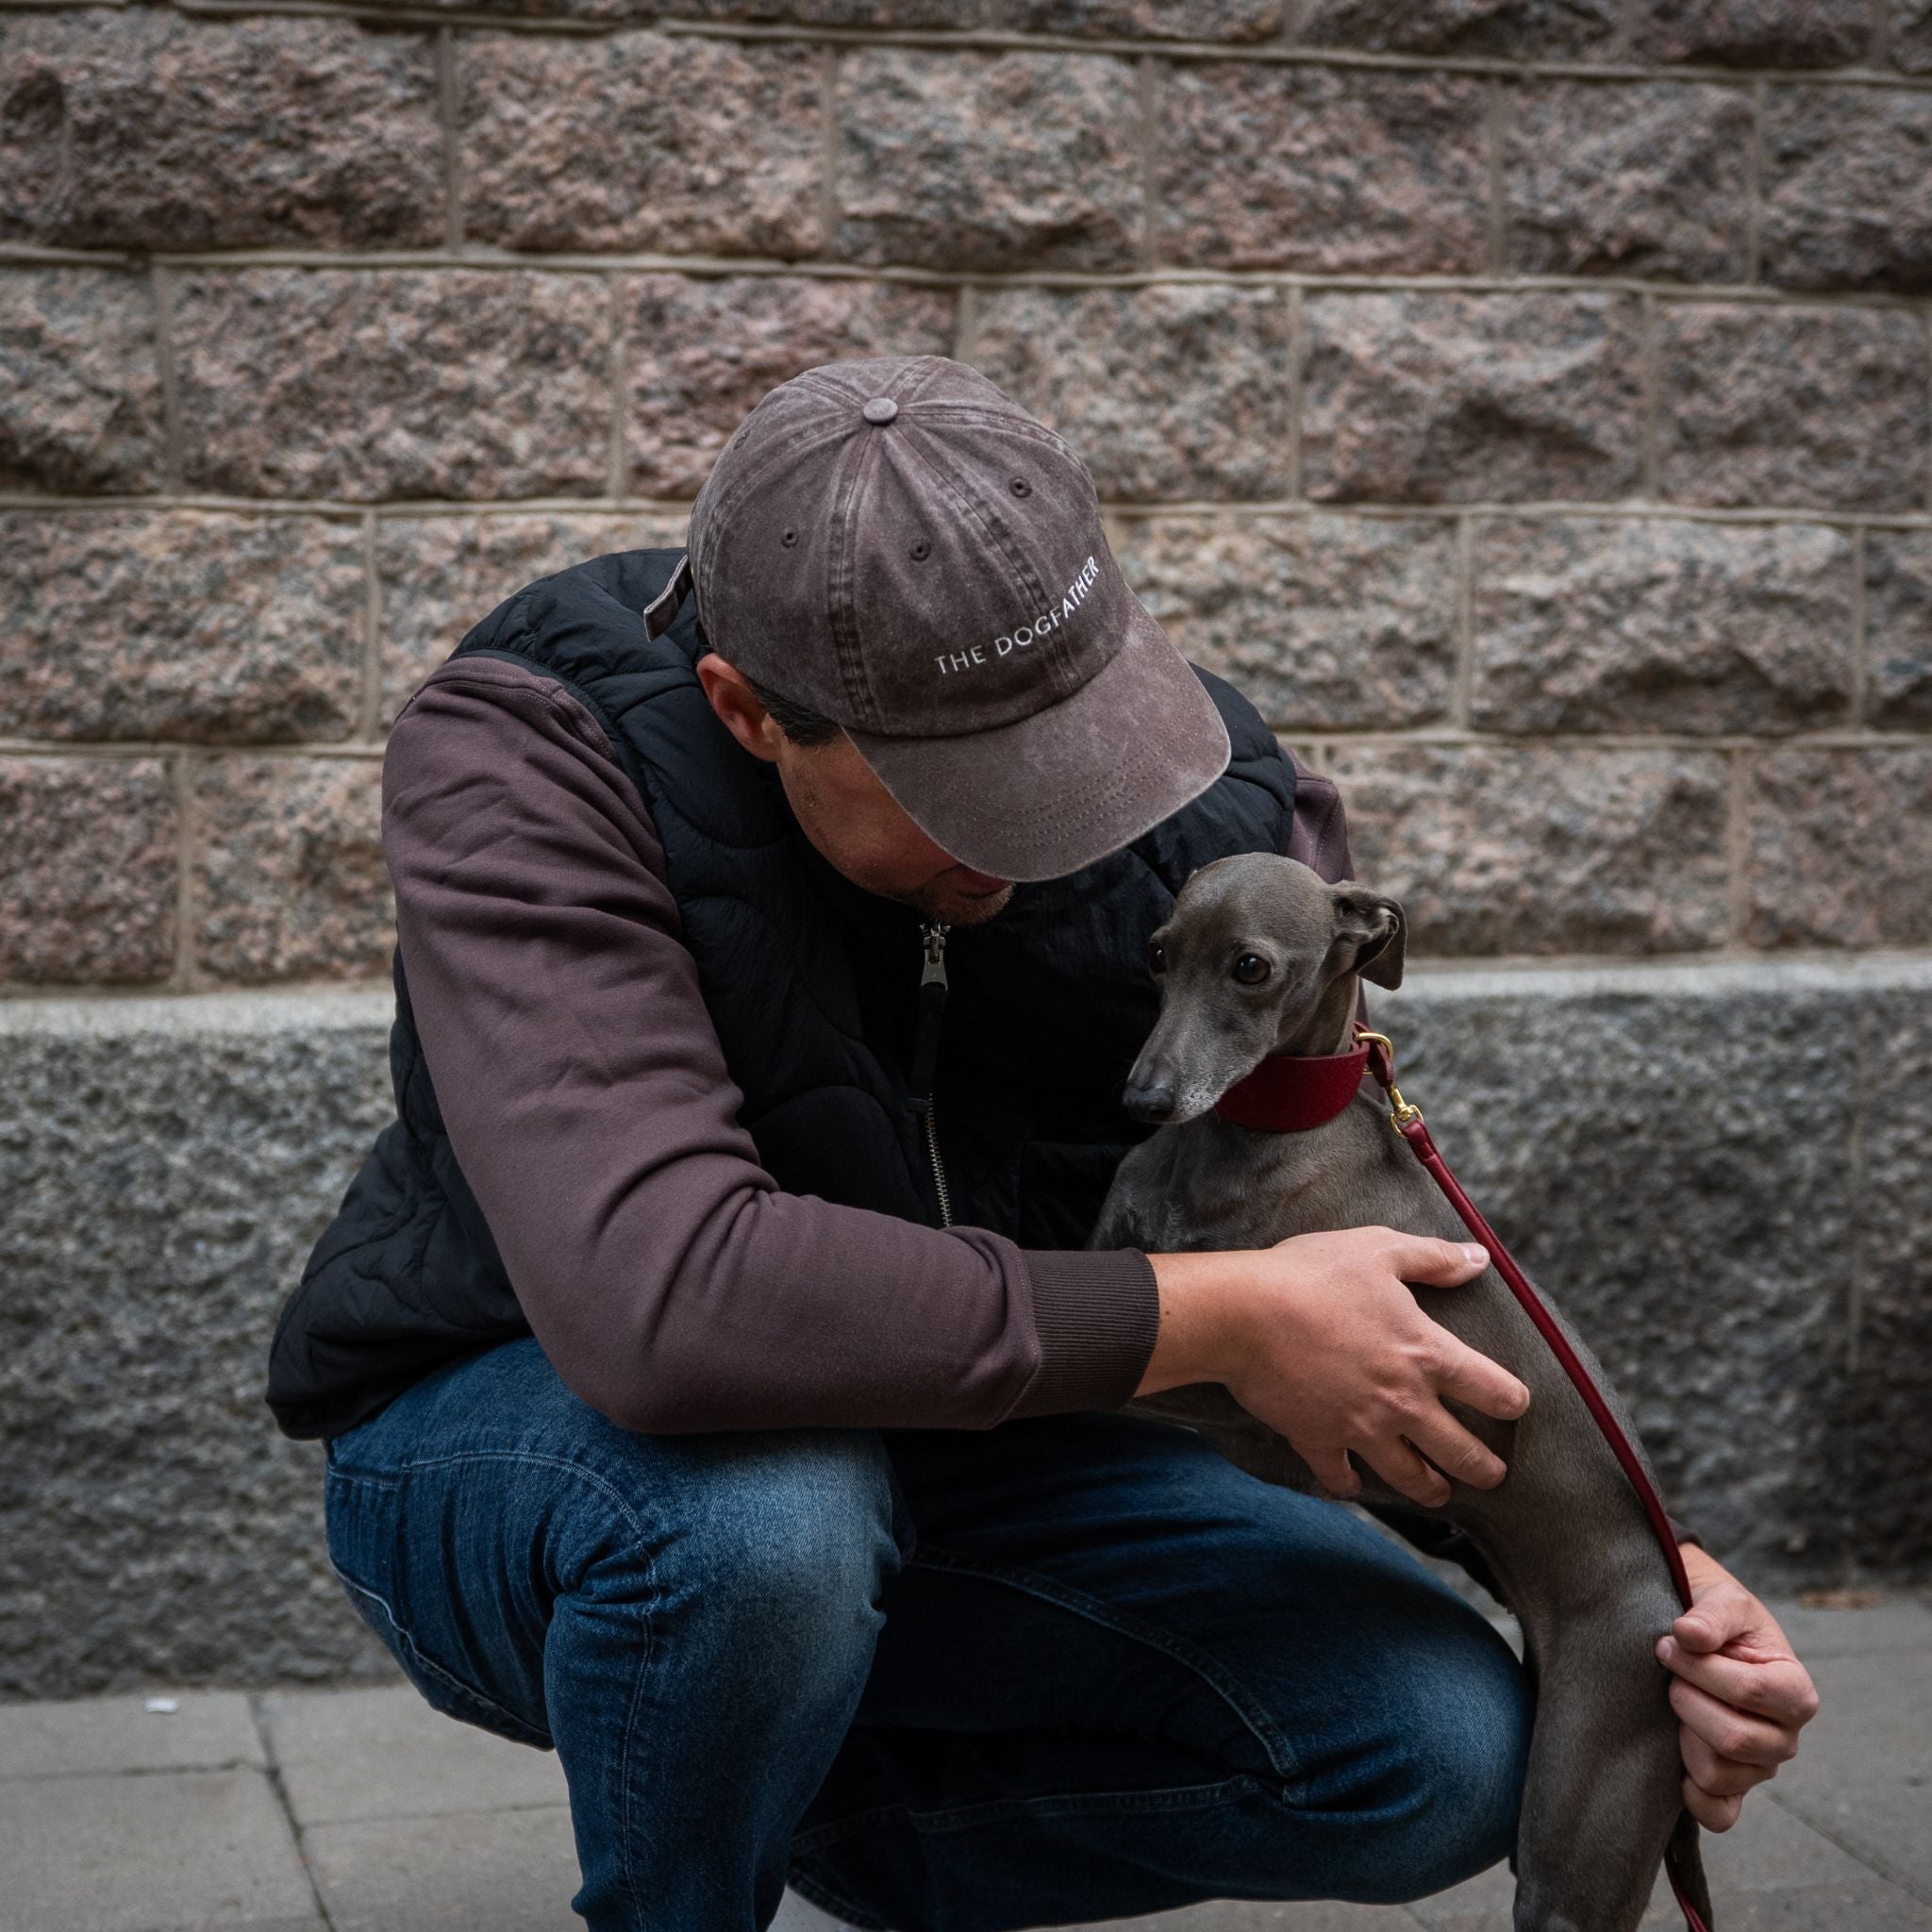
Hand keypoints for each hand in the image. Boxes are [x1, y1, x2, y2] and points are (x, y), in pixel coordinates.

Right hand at [1143, 1228, 1530, 1508]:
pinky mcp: (1318, 1441)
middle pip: (1461, 1451)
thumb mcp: (1378, 1249)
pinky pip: (1341, 1479)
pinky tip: (1354, 1485)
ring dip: (1430, 1488)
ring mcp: (1361, 1428)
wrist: (1244, 1314)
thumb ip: (1434, 1258)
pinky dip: (1350, 1486)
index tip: (1515, 1406)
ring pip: (1411, 1477)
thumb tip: (1479, 1258)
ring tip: (1439, 1493)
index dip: (1513, 1402)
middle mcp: (1404, 1402)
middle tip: (1493, 1475)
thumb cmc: (1312, 1275)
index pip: (1494, 1391)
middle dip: (1484, 1468)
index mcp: (1427, 1354)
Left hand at [1659, 1545, 1819, 1830]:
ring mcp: (1760, 1767)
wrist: (1699, 1634)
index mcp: (1795, 1691)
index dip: (1700, 1668)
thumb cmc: (1718, 1618)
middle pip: (1734, 1739)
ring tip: (1675, 1703)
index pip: (1750, 1692)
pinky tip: (1675, 1765)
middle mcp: (1785, 1737)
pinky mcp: (1732, 1787)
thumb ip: (1710, 1616)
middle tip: (1669, 1675)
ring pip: (1717, 1773)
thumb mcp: (1722, 1600)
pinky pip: (1719, 1814)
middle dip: (1687, 1699)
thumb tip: (1688, 1635)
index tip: (1669, 1642)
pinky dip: (1695, 1796)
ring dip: (1683, 1734)